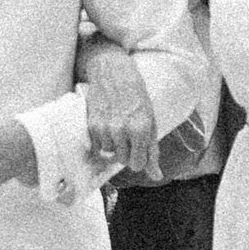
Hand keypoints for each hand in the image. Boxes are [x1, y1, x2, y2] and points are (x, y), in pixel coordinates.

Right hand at [78, 44, 159, 181]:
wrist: (113, 73)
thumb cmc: (136, 97)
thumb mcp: (151, 122)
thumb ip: (152, 151)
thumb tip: (156, 176)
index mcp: (141, 129)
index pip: (138, 164)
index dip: (139, 159)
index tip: (139, 149)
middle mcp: (122, 130)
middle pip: (122, 161)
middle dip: (127, 151)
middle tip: (129, 134)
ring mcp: (105, 128)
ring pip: (109, 154)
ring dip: (114, 145)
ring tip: (118, 127)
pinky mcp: (92, 125)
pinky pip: (98, 146)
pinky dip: (103, 139)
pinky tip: (108, 125)